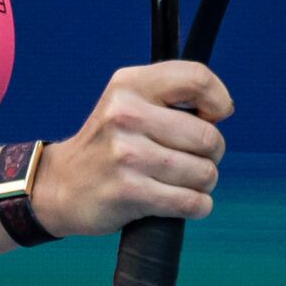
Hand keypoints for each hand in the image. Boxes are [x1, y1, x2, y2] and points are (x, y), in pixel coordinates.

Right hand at [31, 61, 232, 237]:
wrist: (61, 184)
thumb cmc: (110, 143)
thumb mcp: (129, 101)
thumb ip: (173, 94)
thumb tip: (223, 109)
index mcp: (129, 84)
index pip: (197, 78)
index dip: (218, 101)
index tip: (212, 116)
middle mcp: (125, 114)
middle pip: (209, 137)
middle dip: (211, 154)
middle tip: (189, 158)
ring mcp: (126, 154)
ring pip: (204, 173)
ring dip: (202, 184)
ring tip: (178, 181)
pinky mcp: (128, 191)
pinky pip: (191, 202)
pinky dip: (196, 206)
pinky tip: (180, 201)